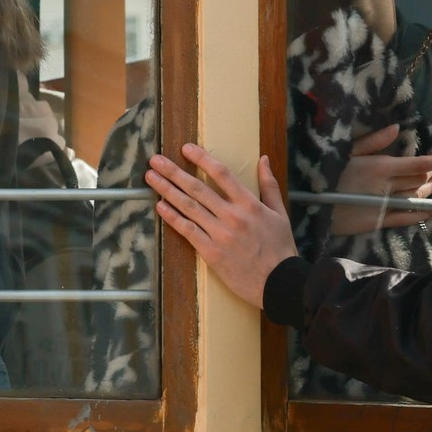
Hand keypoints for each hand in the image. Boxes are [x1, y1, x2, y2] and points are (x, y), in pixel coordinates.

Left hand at [146, 146, 299, 308]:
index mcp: (250, 204)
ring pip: (188, 207)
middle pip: (197, 188)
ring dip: (166, 190)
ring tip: (151, 177)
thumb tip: (262, 159)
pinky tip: (160, 205)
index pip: (221, 174)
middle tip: (156, 159)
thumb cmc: (280, 248)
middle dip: (174, 172)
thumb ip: (269, 185)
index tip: (186, 148)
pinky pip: (187, 231)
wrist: (279, 282)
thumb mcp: (280, 213)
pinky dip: (172, 217)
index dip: (202, 159)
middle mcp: (232, 216)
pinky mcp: (211, 252)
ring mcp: (220, 234)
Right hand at [329, 124, 431, 233]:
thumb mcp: (346, 152)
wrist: (310, 205)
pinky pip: (404, 218)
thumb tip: (396, 129)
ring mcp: (382, 206)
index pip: (417, 164)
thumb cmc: (326, 173)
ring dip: (430, 191)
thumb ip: (373, 142)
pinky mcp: (377, 222)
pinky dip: (419, 214)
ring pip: (415, 198)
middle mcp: (385, 187)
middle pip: (419, 181)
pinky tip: (429, 209)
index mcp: (380, 167)